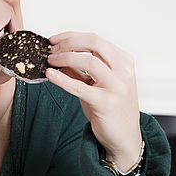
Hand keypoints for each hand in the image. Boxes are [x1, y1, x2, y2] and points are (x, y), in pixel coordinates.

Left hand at [45, 32, 142, 169]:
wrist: (125, 139)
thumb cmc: (111, 111)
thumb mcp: (96, 85)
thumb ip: (80, 71)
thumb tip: (57, 57)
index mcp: (124, 62)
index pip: (96, 39)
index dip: (72, 36)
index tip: (55, 40)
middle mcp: (124, 71)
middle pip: (94, 43)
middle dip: (68, 42)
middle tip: (51, 48)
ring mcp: (117, 87)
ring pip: (89, 61)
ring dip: (65, 57)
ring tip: (50, 60)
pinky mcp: (107, 103)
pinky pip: (81, 87)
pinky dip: (63, 79)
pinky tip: (50, 75)